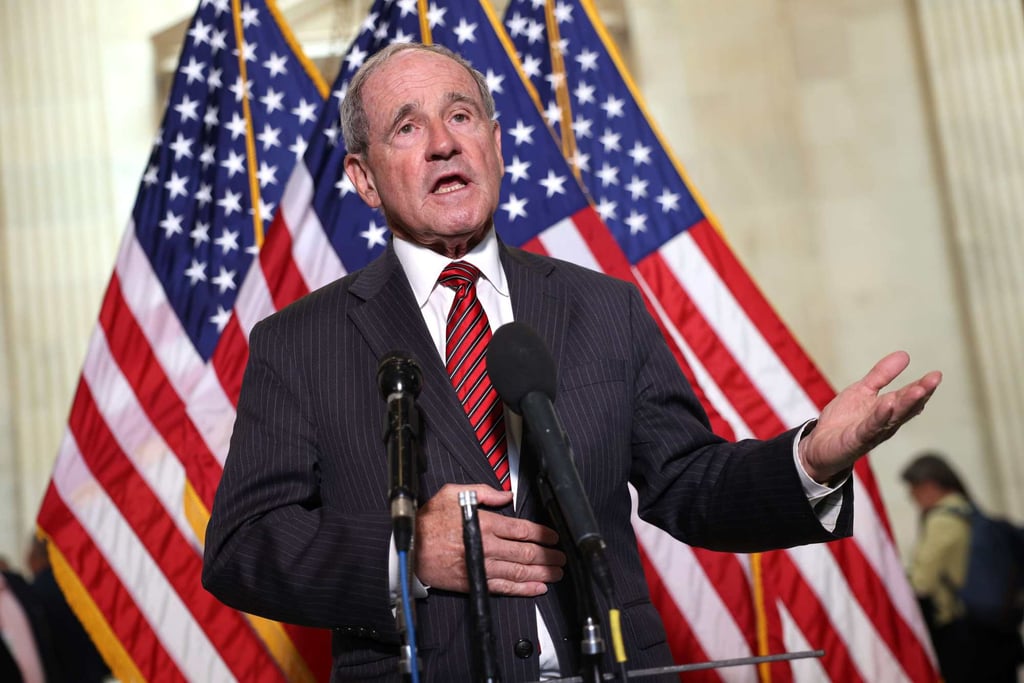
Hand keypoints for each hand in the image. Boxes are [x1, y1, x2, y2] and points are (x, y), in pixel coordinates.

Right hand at [414, 483, 565, 595]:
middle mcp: (486, 546)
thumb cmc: (428, 521)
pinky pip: (505, 587)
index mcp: (484, 523)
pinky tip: (537, 588)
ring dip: (542, 573)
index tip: (553, 537)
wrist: (409, 549)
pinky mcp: (475, 582)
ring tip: (556, 573)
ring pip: (519, 571)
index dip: (542, 534)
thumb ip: (483, 492)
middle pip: (526, 552)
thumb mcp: (452, 494)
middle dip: (548, 555)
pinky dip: (524, 589)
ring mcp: (482, 566)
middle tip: (561, 557)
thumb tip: (505, 494)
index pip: (522, 529)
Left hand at [799, 351, 941, 483]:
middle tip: (935, 379)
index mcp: (888, 410)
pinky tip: (887, 404)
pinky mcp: (856, 440)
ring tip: (918, 390)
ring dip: (905, 404)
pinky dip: (879, 417)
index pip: (908, 397)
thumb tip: (905, 355)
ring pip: (892, 417)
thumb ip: (881, 375)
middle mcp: (885, 423)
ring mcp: (871, 432)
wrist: (819, 445)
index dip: (923, 387)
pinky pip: (869, 428)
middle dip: (920, 393)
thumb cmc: (844, 420)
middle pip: (905, 407)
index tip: (936, 374)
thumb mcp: (862, 391)